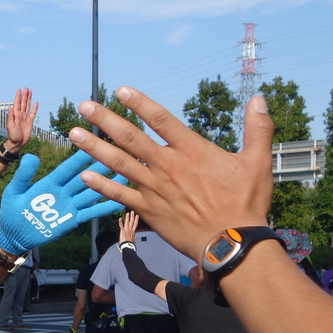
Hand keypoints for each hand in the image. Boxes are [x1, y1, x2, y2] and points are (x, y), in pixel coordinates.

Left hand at [0, 149, 125, 254]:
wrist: (14, 235)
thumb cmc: (11, 211)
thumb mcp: (14, 191)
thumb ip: (23, 175)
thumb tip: (30, 156)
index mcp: (50, 182)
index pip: (68, 168)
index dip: (80, 157)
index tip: (94, 143)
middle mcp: (63, 191)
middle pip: (85, 177)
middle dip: (101, 166)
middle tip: (119, 153)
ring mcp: (69, 205)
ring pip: (91, 193)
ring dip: (108, 184)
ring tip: (126, 174)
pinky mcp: (71, 220)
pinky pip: (90, 213)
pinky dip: (103, 208)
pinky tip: (119, 202)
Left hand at [4, 87, 37, 149]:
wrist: (18, 143)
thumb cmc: (13, 135)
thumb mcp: (10, 126)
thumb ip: (10, 117)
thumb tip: (10, 108)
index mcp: (15, 115)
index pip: (17, 103)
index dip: (18, 96)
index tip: (19, 90)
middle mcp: (20, 114)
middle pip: (23, 103)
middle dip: (24, 95)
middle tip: (26, 88)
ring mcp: (25, 117)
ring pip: (28, 106)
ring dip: (29, 99)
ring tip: (30, 92)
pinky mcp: (30, 121)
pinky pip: (33, 113)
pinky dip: (35, 108)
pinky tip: (36, 103)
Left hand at [70, 87, 273, 262]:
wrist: (231, 243)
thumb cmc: (246, 203)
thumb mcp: (257, 161)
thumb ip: (257, 128)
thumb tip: (260, 98)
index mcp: (192, 150)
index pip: (160, 119)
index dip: (139, 103)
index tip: (120, 90)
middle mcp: (168, 166)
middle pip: (131, 137)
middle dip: (105, 120)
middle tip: (84, 106)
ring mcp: (155, 189)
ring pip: (119, 163)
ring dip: (94, 148)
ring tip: (73, 134)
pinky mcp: (149, 211)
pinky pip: (119, 196)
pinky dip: (101, 185)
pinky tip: (83, 175)